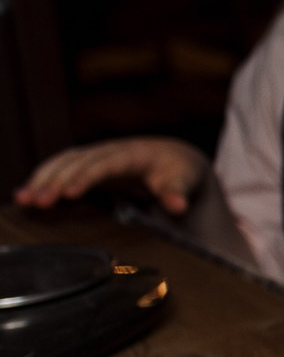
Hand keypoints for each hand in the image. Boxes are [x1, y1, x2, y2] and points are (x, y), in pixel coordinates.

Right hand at [14, 137, 211, 214]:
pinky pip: (61, 167)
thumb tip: (178, 205)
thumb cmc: (180, 170)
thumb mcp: (186, 178)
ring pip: (63, 163)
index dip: (85, 177)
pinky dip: (42, 178)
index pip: (104, 164)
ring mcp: (96, 155)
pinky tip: (25, 194)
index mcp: (132, 153)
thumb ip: (179, 190)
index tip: (69, 193)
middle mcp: (109, 151)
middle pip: (77, 163)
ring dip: (42, 179)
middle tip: (39, 202)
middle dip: (56, 181)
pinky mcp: (87, 164)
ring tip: (24, 199)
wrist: (175, 158)